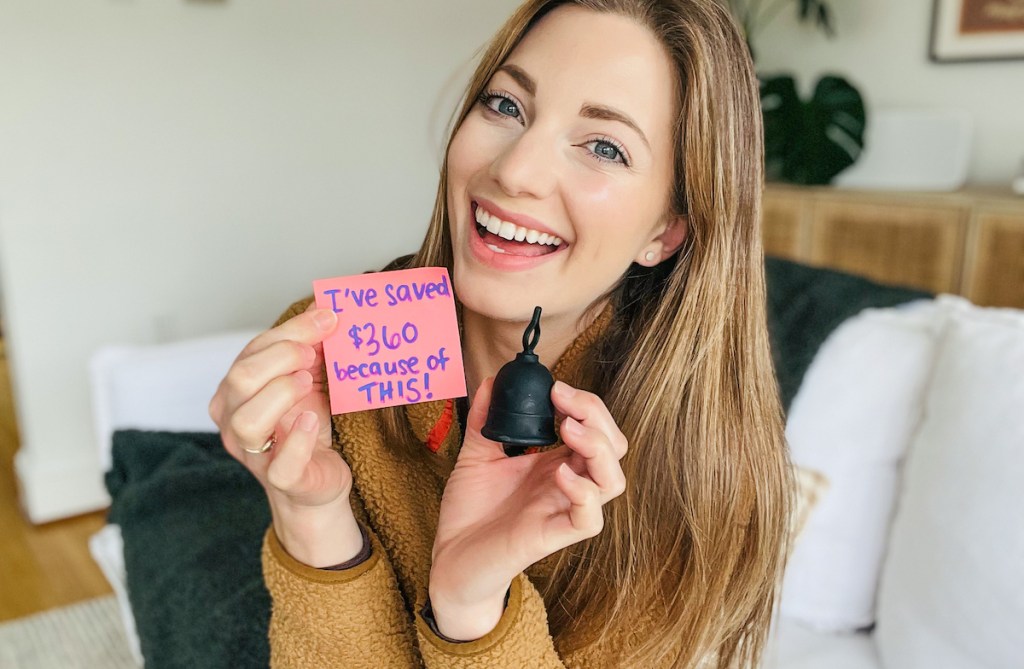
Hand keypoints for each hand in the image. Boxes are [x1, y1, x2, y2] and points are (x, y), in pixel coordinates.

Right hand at [209, 303, 361, 565]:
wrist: (319, 480)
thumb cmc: (307, 426)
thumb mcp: (308, 380)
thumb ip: (311, 344)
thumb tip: (326, 304)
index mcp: (236, 391)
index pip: (252, 351)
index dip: (291, 331)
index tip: (328, 318)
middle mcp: (234, 420)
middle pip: (241, 378)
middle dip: (282, 356)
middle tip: (315, 352)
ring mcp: (254, 454)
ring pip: (247, 420)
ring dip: (280, 392)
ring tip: (307, 381)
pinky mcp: (282, 480)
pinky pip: (280, 464)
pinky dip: (298, 437)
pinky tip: (312, 418)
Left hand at [428, 379, 627, 639]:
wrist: (450, 558)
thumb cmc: (470, 511)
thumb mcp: (476, 454)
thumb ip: (485, 419)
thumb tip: (490, 381)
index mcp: (556, 462)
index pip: (595, 428)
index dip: (585, 404)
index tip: (555, 387)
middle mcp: (567, 484)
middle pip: (614, 448)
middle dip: (597, 417)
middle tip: (563, 402)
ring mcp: (563, 510)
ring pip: (613, 481)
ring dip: (598, 448)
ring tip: (567, 430)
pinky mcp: (553, 536)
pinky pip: (589, 519)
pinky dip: (582, 492)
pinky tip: (558, 474)